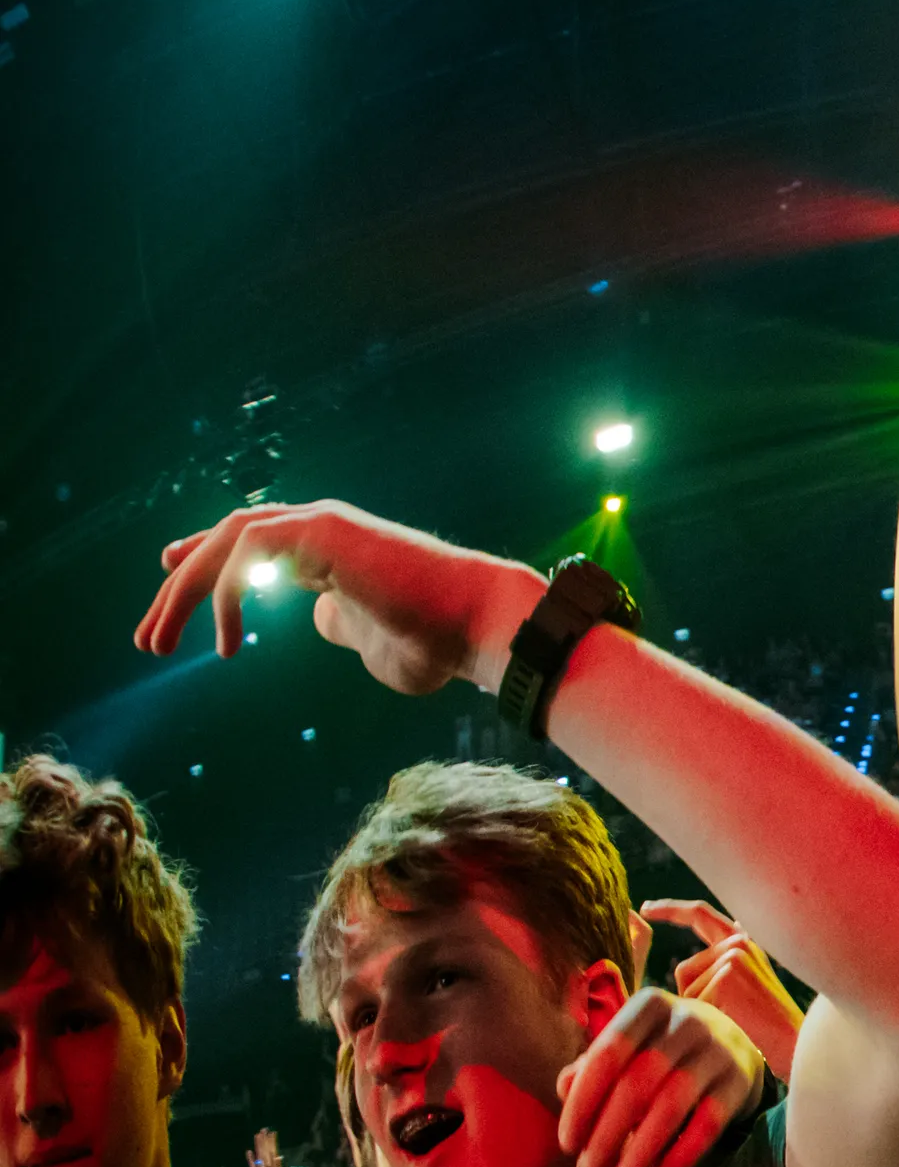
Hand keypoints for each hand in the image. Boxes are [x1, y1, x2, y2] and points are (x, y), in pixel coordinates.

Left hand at [142, 500, 542, 683]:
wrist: (481, 626)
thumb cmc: (441, 643)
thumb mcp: (374, 641)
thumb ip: (342, 625)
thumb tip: (320, 621)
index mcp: (330, 547)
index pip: (250, 540)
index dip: (204, 559)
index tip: (168, 575)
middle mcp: (321, 525)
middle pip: (226, 539)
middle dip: (179, 588)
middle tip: (148, 638)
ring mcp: (322, 523)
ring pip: (227, 539)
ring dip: (185, 592)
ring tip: (160, 642)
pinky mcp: (323, 532)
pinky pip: (248, 548)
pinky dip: (226, 589)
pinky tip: (225, 635)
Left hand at [640, 899, 806, 1082]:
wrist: (793, 1041)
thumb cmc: (765, 1022)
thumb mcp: (744, 983)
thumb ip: (718, 965)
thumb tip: (684, 968)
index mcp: (743, 941)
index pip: (700, 915)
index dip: (670, 909)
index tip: (645, 908)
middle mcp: (739, 942)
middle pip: (685, 969)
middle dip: (693, 997)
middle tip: (728, 1017)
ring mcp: (733, 957)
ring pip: (687, 987)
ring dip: (702, 1009)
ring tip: (736, 1017)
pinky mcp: (727, 976)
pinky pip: (694, 1001)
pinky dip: (707, 1018)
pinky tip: (734, 1022)